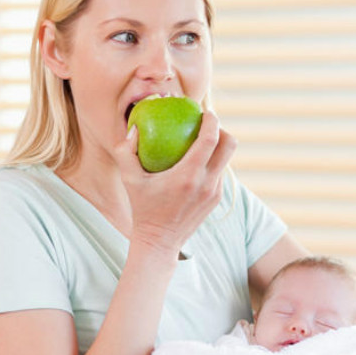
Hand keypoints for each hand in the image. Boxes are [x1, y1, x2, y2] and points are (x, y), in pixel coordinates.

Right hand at [112, 110, 236, 255]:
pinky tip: (198, 162)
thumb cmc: (142, 208)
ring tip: (201, 143)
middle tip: (207, 126)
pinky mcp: (216, 200)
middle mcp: (207, 183)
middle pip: (230, 146)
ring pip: (226, 161)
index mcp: (189, 175)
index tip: (205, 113)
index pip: (211, 139)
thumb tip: (134, 129)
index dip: (212, 121)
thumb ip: (126, 151)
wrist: (159, 241)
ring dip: (218, 148)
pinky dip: (212, 164)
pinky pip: (219, 174)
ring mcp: (214, 193)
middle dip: (223, 130)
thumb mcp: (129, 180)